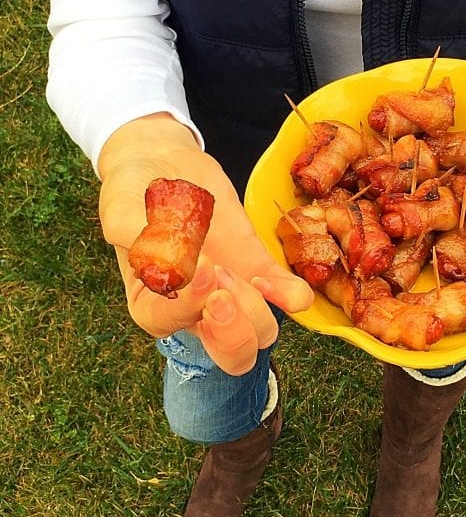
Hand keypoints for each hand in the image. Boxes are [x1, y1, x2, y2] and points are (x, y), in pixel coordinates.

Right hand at [97, 113, 313, 374]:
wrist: (163, 161)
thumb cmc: (133, 190)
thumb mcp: (123, 210)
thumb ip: (141, 241)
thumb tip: (175, 271)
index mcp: (152, 303)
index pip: (169, 325)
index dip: (189, 301)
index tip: (199, 264)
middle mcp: (194, 308)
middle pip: (230, 354)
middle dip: (233, 328)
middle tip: (223, 281)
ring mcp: (230, 290)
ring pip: (261, 333)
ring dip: (257, 307)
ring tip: (239, 270)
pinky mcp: (255, 265)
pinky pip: (285, 296)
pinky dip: (291, 296)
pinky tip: (284, 285)